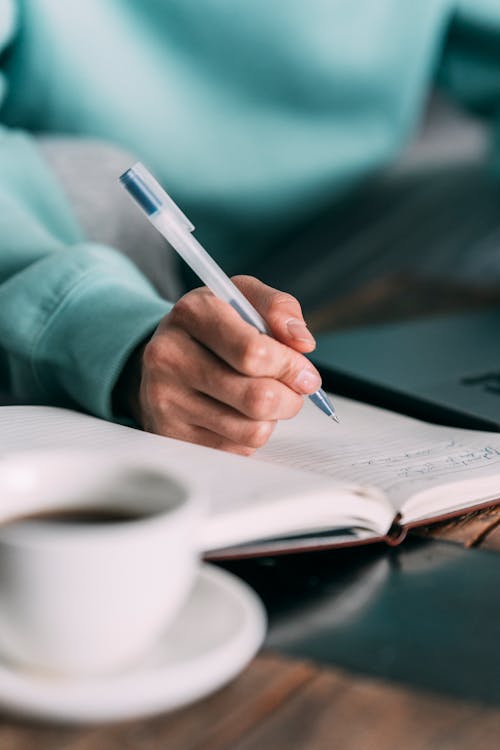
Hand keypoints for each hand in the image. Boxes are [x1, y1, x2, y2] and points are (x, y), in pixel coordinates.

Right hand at [122, 276, 321, 454]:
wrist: (164, 357)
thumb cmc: (213, 327)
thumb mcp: (243, 298)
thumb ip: (279, 308)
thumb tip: (302, 342)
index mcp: (192, 314)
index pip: (253, 353)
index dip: (291, 367)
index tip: (306, 372)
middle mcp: (170, 356)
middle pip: (257, 397)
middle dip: (289, 398)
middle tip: (293, 390)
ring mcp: (166, 399)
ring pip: (252, 430)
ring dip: (272, 419)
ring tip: (262, 399)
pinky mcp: (170, 433)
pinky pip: (237, 450)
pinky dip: (250, 435)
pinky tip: (239, 415)